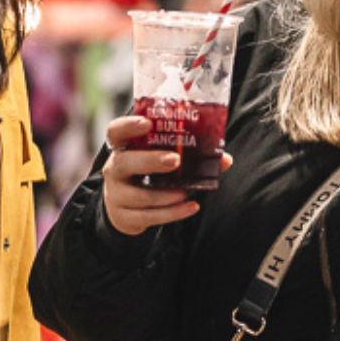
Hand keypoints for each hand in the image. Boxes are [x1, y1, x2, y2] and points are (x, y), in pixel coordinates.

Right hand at [100, 116, 231, 235]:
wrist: (127, 207)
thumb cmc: (150, 174)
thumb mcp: (162, 159)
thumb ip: (190, 154)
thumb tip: (225, 159)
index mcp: (123, 148)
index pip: (116, 131)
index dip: (129, 126)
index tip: (148, 123)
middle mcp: (114, 169)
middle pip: (125, 163)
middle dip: (151, 161)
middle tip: (175, 160)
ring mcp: (116, 195)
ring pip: (139, 195)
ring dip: (165, 194)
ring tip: (185, 191)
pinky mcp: (124, 217)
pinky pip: (148, 217)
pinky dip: (172, 213)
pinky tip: (191, 207)